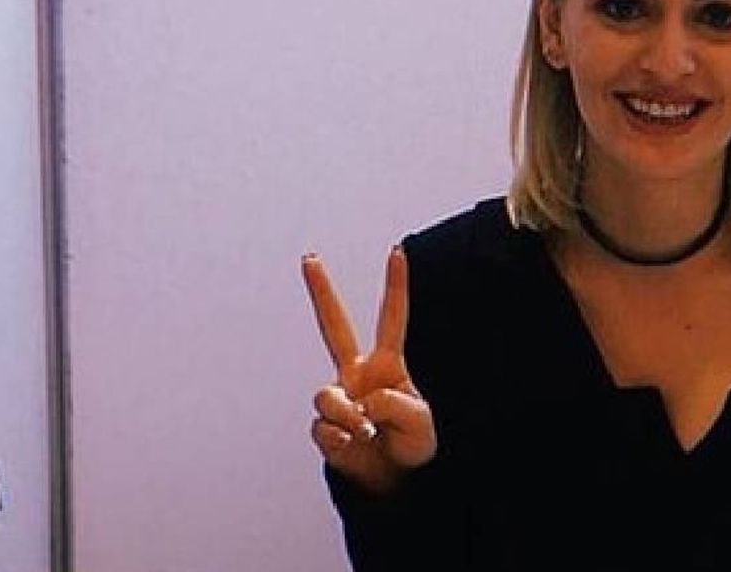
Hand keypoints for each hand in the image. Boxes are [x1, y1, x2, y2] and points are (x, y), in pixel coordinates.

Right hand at [304, 247, 435, 493]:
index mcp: (387, 364)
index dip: (396, 286)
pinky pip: (323, 427)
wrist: (394, 480)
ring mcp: (338, 397)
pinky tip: (353, 446)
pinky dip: (341, 439)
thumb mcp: (421, 421)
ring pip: (325, 395)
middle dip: (321, 291)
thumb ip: (394, 404)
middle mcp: (357, 373)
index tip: (398, 251)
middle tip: (309, 257)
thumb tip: (358, 404)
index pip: (392, 319)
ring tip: (367, 432)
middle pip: (334, 326)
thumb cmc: (413, 445)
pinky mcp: (324, 427)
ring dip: (347, 416)